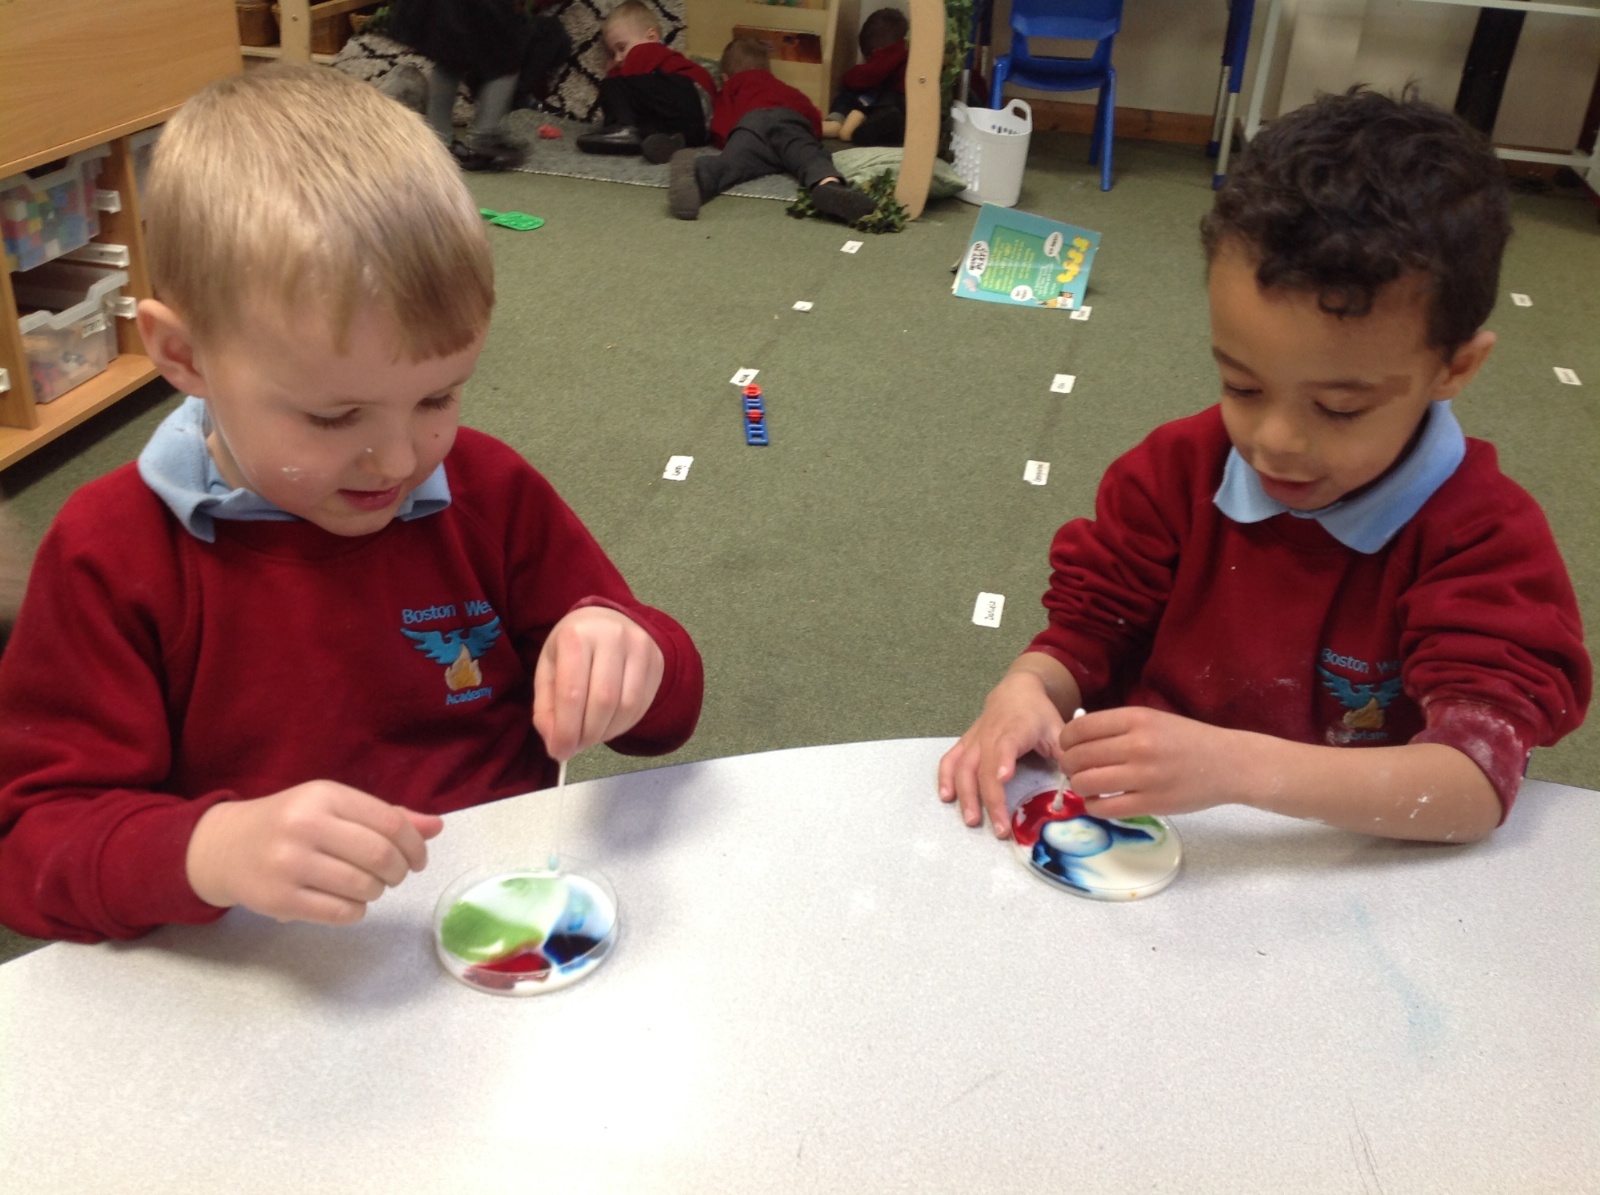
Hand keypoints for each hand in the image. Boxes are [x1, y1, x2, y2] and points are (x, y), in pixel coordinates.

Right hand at [185, 781, 443, 923]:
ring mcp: (289, 864)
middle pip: (381, 856)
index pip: (390, 822)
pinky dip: (357, 911)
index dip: (415, 845)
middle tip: (394, 876)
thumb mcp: (333, 807)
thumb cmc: (289, 823)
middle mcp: (305, 826)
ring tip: (367, 887)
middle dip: (399, 872)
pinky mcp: (279, 899)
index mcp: (323, 796)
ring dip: (377, 892)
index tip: (417, 859)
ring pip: (364, 887)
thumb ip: (384, 816)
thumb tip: (436, 827)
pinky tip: (348, 902)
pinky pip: (341, 913)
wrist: (224, 847)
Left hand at [532, 606, 664, 761]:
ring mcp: (639, 647)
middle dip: (587, 734)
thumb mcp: (548, 670)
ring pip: (626, 706)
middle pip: (603, 702)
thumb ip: (547, 710)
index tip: (560, 752)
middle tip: (576, 747)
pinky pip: (642, 705)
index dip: (566, 730)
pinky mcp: (656, 660)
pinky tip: (609, 724)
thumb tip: (557, 745)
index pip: (572, 693)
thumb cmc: (574, 648)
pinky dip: (623, 725)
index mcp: (576, 636)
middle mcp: (611, 636)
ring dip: (606, 732)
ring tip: (591, 734)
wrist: (608, 621)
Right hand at [938, 668, 1069, 837]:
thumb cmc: (1038, 714)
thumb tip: (1077, 785)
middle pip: (983, 767)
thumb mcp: (1058, 729)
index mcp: (1015, 729)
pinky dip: (945, 778)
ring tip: (971, 820)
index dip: (1003, 761)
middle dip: (989, 798)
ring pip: (963, 767)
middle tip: (1000, 828)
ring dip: (965, 795)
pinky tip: (947, 798)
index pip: (1006, 745)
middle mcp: (990, 735)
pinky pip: (950, 760)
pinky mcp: (965, 744)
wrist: (1016, 690)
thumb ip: (1065, 756)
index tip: (1003, 778)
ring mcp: (975, 740)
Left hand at [1059, 706, 1238, 819]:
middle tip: (1076, 769)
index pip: (1079, 729)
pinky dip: (1093, 806)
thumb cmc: (1187, 739)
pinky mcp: (1150, 804)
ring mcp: (1144, 776)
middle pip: (1077, 757)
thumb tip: (1075, 739)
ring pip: (1085, 783)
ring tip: (1088, 785)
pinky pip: (1104, 809)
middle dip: (1068, 765)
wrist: (1228, 763)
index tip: (1068, 747)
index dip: (1065, 740)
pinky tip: (1100, 801)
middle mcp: (1137, 745)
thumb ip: (1117, 727)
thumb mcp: (1152, 719)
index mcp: (1136, 719)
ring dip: (1079, 786)